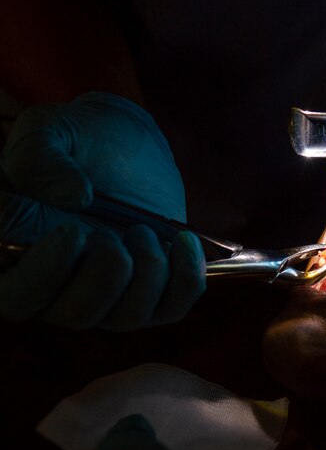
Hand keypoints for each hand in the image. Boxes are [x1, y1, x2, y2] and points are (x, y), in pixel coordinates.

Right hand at [0, 92, 205, 328]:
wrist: (121, 140)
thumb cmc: (72, 138)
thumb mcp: (46, 132)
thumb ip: (42, 159)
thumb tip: (75, 199)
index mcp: (19, 257)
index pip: (16, 298)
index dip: (42, 277)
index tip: (72, 233)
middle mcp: (61, 287)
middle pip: (75, 315)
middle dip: (103, 274)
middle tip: (108, 232)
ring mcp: (110, 294)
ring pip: (127, 317)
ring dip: (145, 273)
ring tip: (141, 229)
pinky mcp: (153, 290)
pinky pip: (173, 308)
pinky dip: (186, 278)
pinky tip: (182, 240)